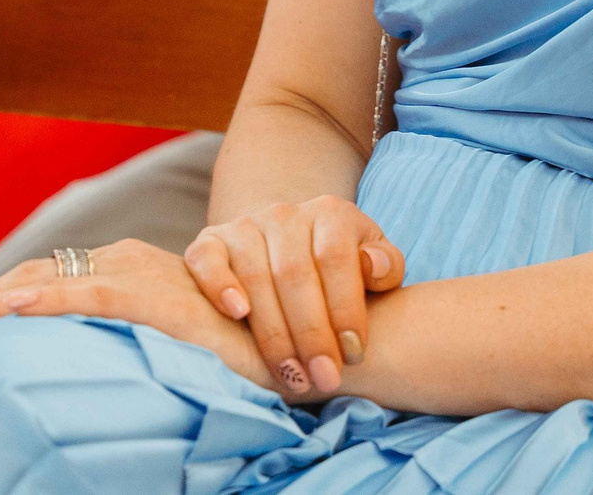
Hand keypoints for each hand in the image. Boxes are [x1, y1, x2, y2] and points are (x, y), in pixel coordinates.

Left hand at [0, 239, 276, 394]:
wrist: (297, 333)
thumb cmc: (239, 346)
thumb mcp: (169, 343)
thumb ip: (131, 344)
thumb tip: (90, 377)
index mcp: (128, 271)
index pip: (51, 278)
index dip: (3, 298)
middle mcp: (129, 262)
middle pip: (40, 274)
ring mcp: (141, 275)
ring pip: (53, 280)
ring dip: (0, 302)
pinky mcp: (156, 297)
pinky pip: (90, 296)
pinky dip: (46, 303)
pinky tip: (10, 314)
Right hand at [184, 198, 404, 399]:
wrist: (289, 249)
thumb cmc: (340, 272)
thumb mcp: (373, 265)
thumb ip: (386, 266)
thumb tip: (375, 267)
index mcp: (330, 213)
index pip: (336, 258)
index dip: (345, 308)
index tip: (354, 354)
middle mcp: (284, 214)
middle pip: (294, 273)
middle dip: (311, 333)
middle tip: (325, 379)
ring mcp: (244, 226)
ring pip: (255, 276)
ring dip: (273, 332)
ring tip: (292, 375)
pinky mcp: (210, 242)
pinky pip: (207, 260)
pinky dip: (218, 284)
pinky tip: (237, 314)